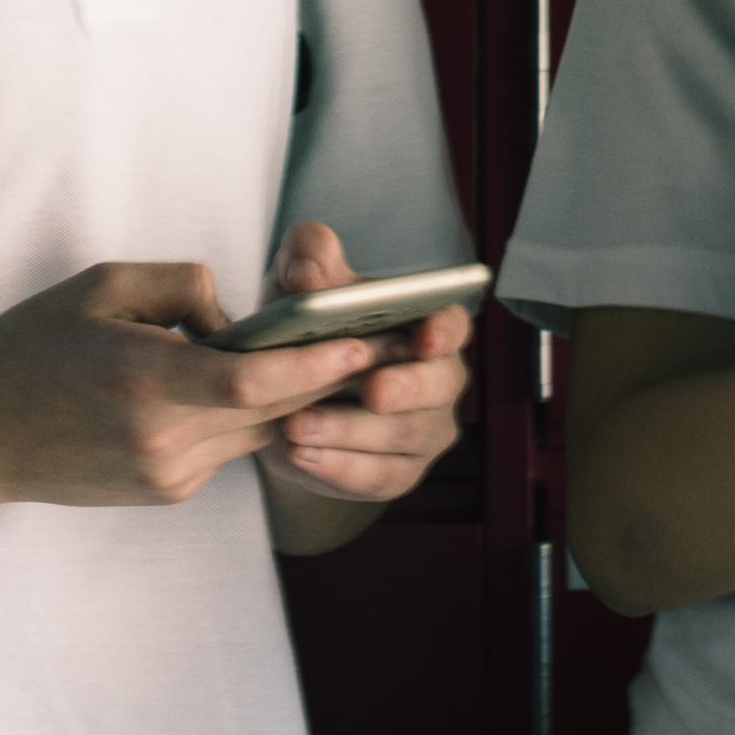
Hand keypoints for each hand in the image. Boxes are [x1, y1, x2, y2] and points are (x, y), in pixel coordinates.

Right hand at [0, 251, 387, 509]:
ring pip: (254, 431)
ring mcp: (167, 475)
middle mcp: (162, 440)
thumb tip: (238, 315)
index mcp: (145, 383)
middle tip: (374, 341)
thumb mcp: (101, 287)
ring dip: (286, 397)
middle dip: (323, 378)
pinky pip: (225, 448)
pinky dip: (238, 416)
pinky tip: (238, 386)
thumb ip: (183, 288)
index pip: (251, 381)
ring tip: (328, 358)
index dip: (313, 365)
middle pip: (268, 409)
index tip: (360, 341)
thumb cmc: (32, 346)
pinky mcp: (166, 492)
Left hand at [250, 221, 474, 505]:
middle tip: (371, 390)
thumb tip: (307, 273)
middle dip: (405, 388)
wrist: (283, 400)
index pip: (450, 325)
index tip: (423, 337)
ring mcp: (423, 432)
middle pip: (439, 385)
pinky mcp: (397, 474)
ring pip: (403, 436)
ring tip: (298, 424)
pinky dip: (339, 467)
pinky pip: (377, 476)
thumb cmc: (305, 328)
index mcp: (426, 327)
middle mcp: (438, 380)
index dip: (441, 332)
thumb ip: (307, 258)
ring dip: (351, 431)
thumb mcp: (298, 286)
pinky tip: (301, 454)